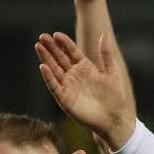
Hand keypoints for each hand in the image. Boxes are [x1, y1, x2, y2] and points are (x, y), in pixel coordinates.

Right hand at [36, 32, 135, 147]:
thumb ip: (106, 54)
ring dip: (46, 59)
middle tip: (42, 36)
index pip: (71, 52)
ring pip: (54, 70)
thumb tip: (105, 34)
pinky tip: (43, 67)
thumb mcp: (111, 72)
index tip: (56, 34)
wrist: (115, 119)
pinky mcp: (65, 99)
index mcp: (85, 67)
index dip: (64, 43)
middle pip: (60, 59)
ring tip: (38, 46)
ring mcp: (68, 87)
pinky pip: (55, 86)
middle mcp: (74, 76)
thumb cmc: (115, 97)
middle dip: (51, 48)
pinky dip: (49, 77)